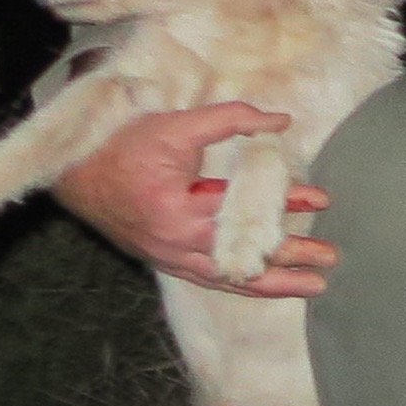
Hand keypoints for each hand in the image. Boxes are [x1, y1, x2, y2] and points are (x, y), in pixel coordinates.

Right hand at [50, 102, 338, 296]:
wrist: (75, 175)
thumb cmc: (124, 146)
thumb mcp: (176, 125)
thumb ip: (230, 119)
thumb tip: (280, 120)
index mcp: (174, 208)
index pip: (241, 208)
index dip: (283, 203)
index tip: (320, 198)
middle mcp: (173, 242)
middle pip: (240, 253)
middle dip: (288, 257)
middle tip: (330, 258)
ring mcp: (168, 257)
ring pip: (227, 277)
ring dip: (273, 283)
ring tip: (314, 286)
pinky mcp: (166, 262)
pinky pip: (210, 279)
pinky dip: (242, 284)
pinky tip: (271, 287)